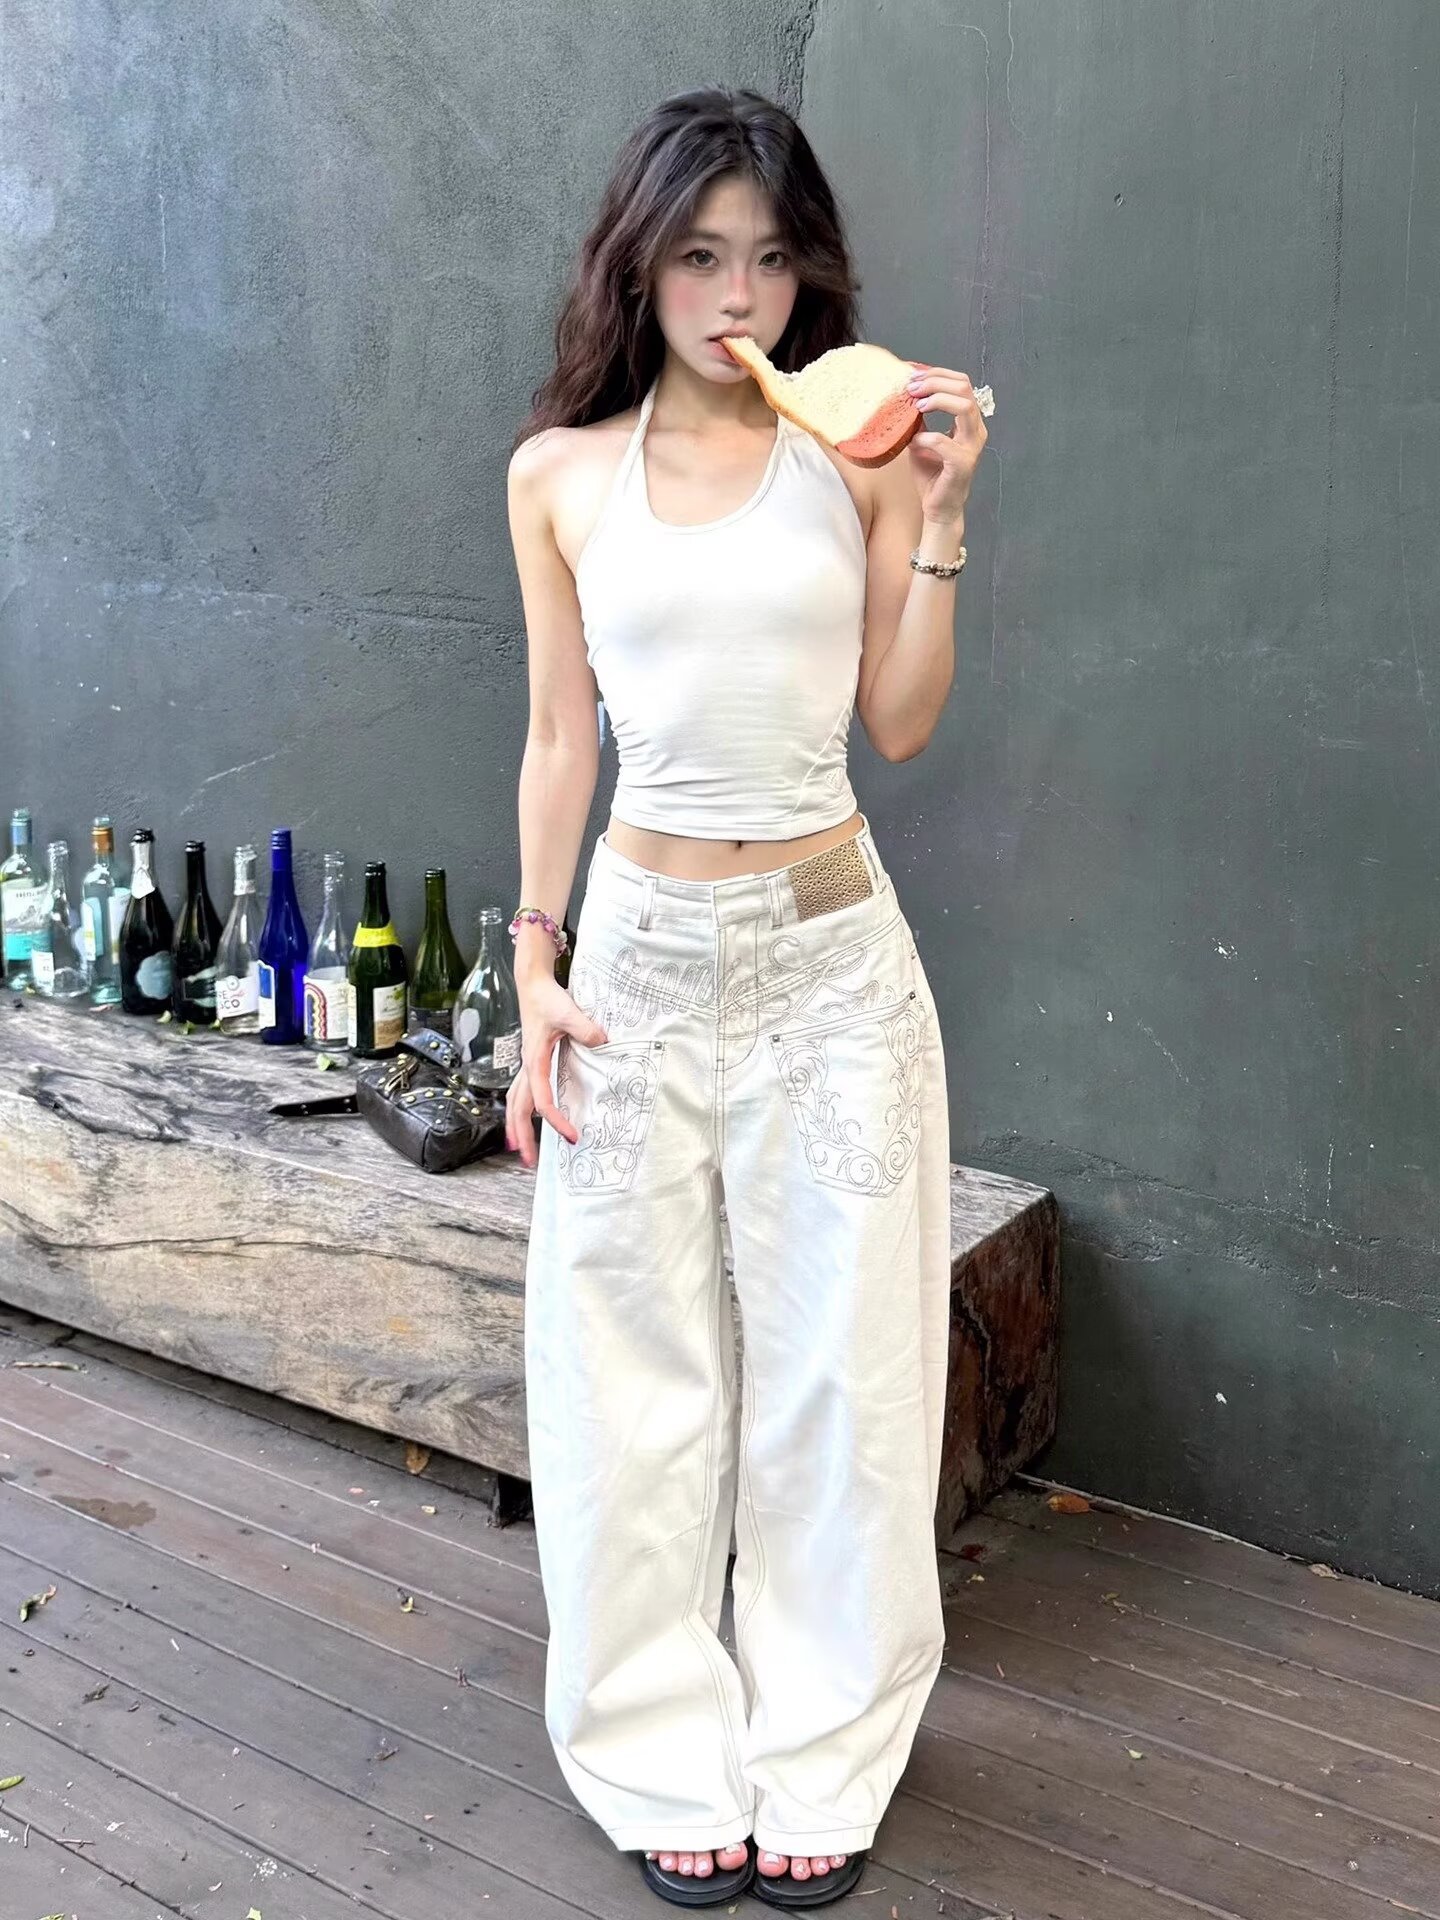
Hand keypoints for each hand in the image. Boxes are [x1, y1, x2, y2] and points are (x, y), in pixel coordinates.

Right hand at [504, 976, 607, 1169]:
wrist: (533, 984)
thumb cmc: (547, 998)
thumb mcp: (567, 1010)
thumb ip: (584, 1027)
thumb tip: (601, 1041)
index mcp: (534, 1059)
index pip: (541, 1099)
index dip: (554, 1119)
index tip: (570, 1136)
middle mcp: (526, 1066)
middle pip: (517, 1108)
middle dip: (522, 1136)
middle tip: (529, 1162)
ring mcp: (526, 1064)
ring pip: (515, 1102)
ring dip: (516, 1126)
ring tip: (520, 1149)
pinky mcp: (530, 1061)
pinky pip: (521, 1092)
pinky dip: (521, 1110)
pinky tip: (528, 1119)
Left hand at [904, 362, 987, 525]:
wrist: (938, 507)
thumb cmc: (932, 475)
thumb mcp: (922, 439)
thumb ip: (919, 419)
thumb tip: (904, 397)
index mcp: (969, 421)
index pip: (961, 384)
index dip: (938, 375)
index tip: (913, 378)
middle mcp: (975, 430)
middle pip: (965, 388)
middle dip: (936, 382)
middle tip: (912, 388)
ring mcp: (972, 447)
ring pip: (964, 407)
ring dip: (937, 400)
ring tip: (916, 406)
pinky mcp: (963, 464)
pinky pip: (944, 441)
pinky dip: (926, 436)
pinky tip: (914, 440)